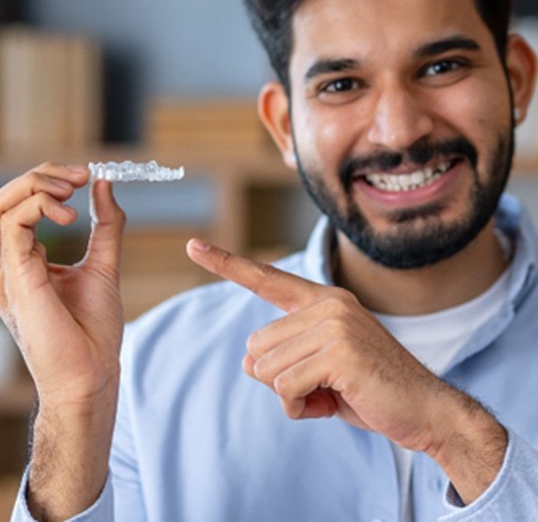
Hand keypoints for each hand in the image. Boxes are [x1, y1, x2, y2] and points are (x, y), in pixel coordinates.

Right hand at [0, 162, 126, 518]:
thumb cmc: (94, 329)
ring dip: (36, 187)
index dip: (49, 181)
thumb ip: (105, 226)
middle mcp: (12, 263)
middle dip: (41, 176)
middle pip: (6, 201)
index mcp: (28, 260)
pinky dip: (37, 208)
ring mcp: (9, 272)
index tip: (87, 175)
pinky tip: (68, 214)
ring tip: (72, 188)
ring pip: (0, 208)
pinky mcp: (15, 278)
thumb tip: (104, 185)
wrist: (92, 372)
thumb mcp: (104, 264)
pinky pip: (9, 227)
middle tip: (79, 174)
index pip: (23, 205)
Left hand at [187, 239, 506, 502]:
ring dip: (290, 394)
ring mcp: (334, 324)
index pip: (266, 279)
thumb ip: (281, 357)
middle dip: (278, 377)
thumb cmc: (368, 388)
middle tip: (320, 386)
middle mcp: (328, 304)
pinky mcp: (338, 351)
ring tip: (330, 394)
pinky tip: (331, 404)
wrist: (424, 409)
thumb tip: (248, 361)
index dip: (226, 263)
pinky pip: (285, 387)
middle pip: (257, 345)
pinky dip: (300, 406)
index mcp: (323, 300)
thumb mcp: (318, 369)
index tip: (193, 246)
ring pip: (267, 368)